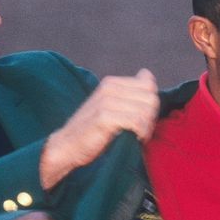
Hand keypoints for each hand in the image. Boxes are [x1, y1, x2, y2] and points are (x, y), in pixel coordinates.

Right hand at [41, 69, 158, 188]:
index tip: (143, 118)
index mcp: (111, 83)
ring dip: (147, 127)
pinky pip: (137, 122)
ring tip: (137, 135)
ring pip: (146, 111)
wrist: (67, 145)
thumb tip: (147, 74)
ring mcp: (106, 101)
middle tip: (142, 130)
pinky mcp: (104, 117)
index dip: (151, 104)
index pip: (149, 85)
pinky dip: (141, 133)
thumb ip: (129, 92)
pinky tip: (135, 138)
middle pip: (151, 98)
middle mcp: (109, 87)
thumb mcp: (110, 106)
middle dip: (151, 117)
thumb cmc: (93, 130)